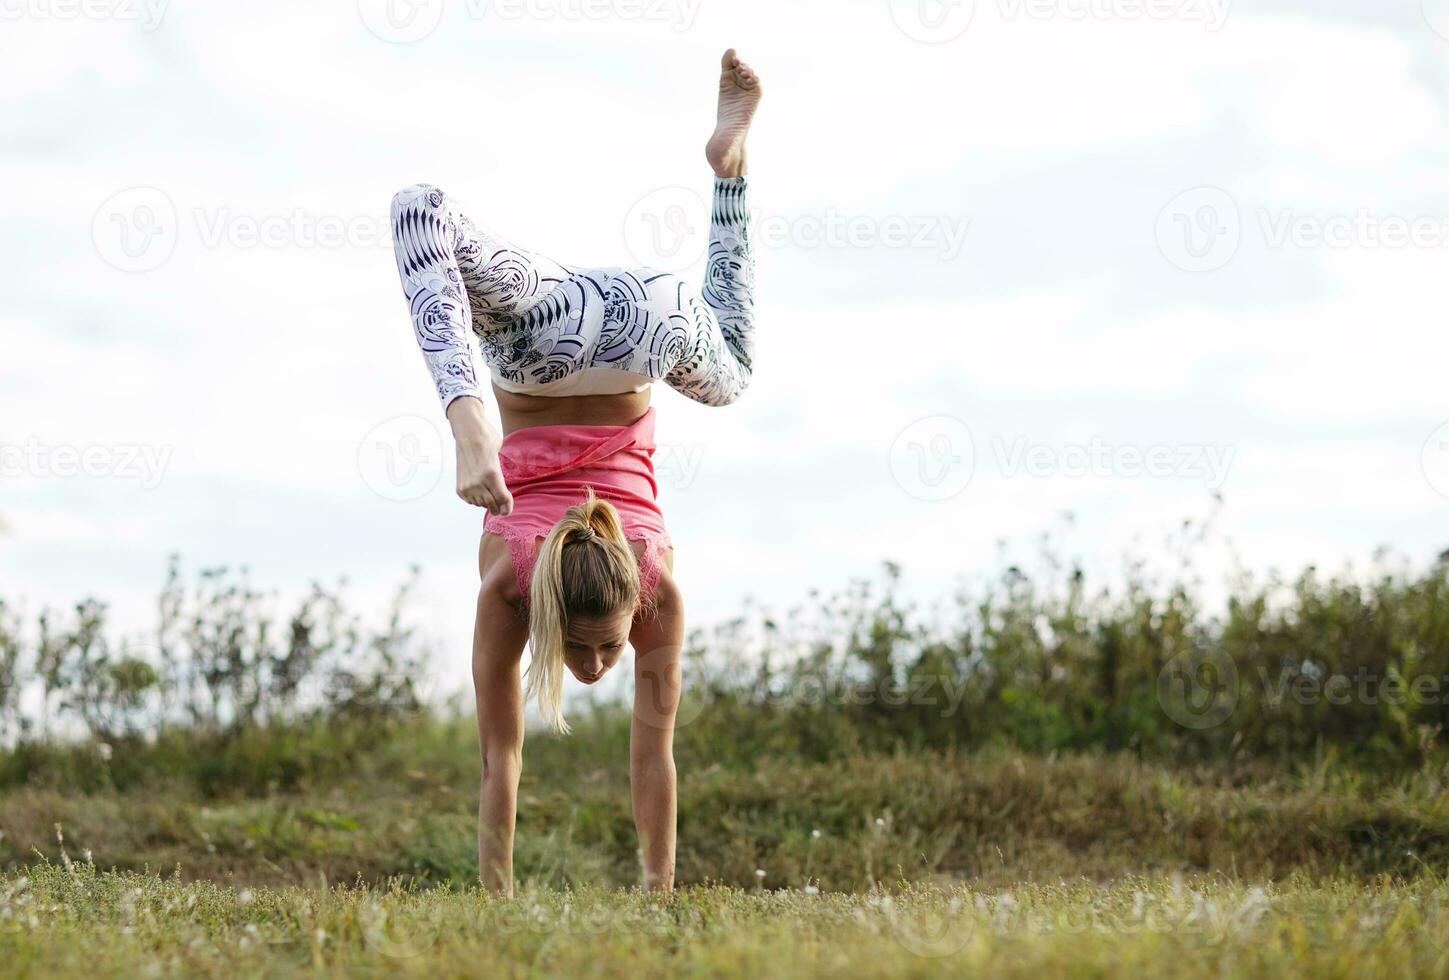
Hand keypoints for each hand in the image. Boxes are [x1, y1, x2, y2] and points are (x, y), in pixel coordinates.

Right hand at [446, 397, 513, 515]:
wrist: (469, 433)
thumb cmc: (488, 443)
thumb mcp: (500, 460)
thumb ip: (501, 482)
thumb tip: (503, 501)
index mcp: (492, 475)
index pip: (503, 500)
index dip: (507, 507)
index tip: (508, 510)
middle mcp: (478, 483)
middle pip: (492, 505)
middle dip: (498, 507)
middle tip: (501, 505)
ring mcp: (467, 486)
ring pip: (481, 504)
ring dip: (486, 502)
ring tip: (489, 492)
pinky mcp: (459, 488)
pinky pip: (470, 501)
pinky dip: (476, 498)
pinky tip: (479, 489)